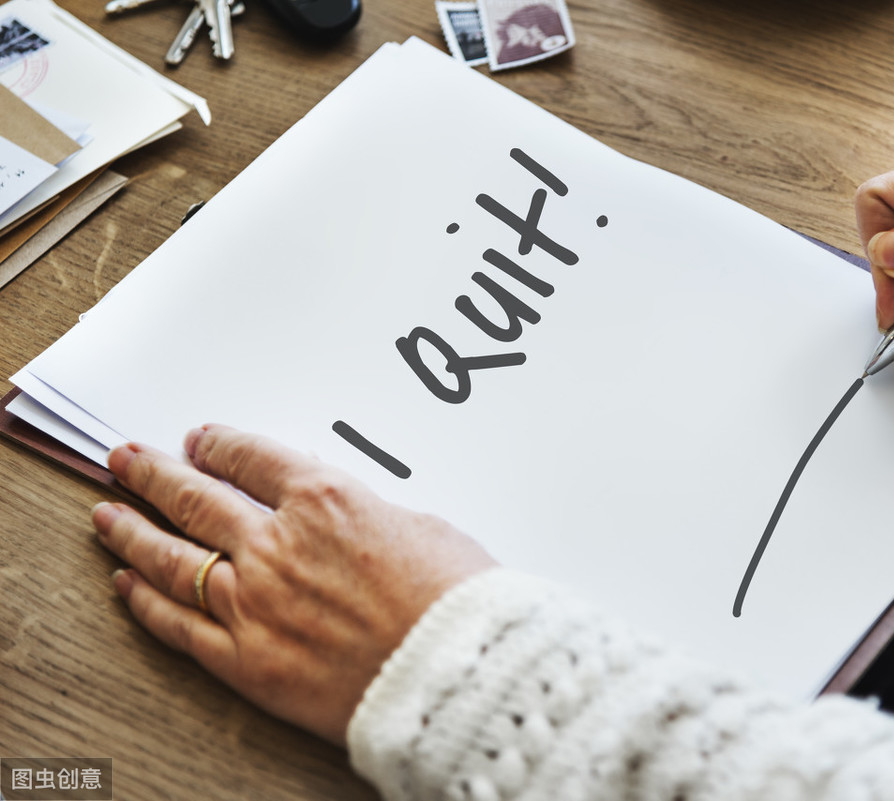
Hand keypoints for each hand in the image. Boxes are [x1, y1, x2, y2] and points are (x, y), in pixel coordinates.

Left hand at [92, 424, 495, 744]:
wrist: (455, 672)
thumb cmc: (455, 599)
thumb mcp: (421, 525)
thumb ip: (365, 513)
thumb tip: (341, 517)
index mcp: (324, 500)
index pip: (252, 457)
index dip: (219, 445)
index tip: (201, 441)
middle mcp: (276, 544)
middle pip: (196, 498)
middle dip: (154, 474)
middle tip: (126, 460)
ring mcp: (253, 602)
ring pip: (172, 557)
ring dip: (132, 530)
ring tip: (106, 515)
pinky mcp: (246, 660)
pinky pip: (180, 625)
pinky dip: (147, 603)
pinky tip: (126, 585)